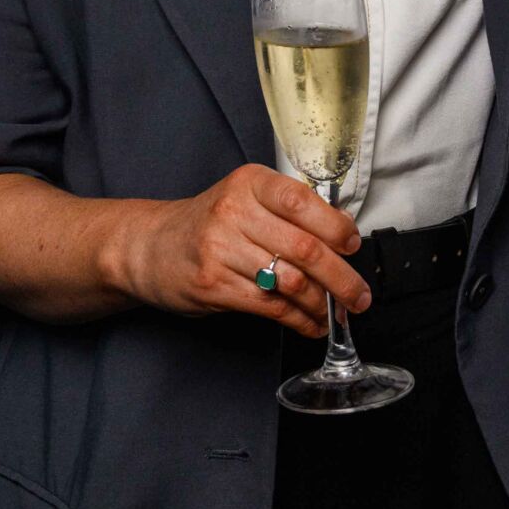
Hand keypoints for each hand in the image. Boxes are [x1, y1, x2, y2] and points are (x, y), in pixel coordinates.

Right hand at [108, 164, 368, 338]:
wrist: (150, 247)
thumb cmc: (209, 224)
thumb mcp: (244, 199)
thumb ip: (288, 211)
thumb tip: (343, 234)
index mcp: (249, 183)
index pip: (302, 201)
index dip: (336, 227)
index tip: (353, 246)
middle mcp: (234, 212)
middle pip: (304, 248)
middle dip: (341, 278)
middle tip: (359, 296)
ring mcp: (221, 250)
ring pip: (290, 282)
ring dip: (322, 305)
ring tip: (334, 314)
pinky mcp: (214, 286)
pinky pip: (270, 306)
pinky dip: (298, 320)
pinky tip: (309, 324)